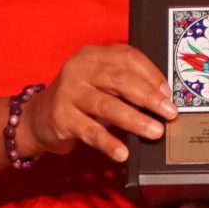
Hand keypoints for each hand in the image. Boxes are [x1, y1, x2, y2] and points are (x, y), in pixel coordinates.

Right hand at [18, 44, 173, 163]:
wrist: (38, 117)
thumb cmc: (80, 98)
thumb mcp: (100, 83)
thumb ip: (126, 85)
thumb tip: (162, 100)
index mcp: (94, 55)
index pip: (128, 58)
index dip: (152, 75)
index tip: (168, 93)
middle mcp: (80, 69)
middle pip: (120, 80)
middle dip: (149, 97)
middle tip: (169, 113)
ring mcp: (69, 92)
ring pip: (107, 105)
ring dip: (135, 119)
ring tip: (154, 131)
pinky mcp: (61, 117)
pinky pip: (90, 131)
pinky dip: (108, 142)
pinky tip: (122, 152)